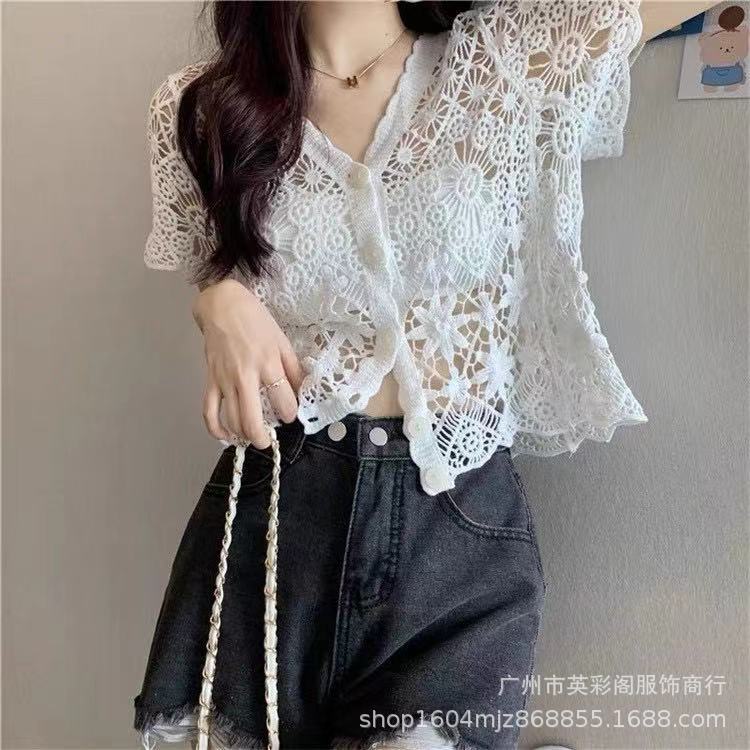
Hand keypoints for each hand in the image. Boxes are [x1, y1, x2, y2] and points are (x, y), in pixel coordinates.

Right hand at [192, 278, 303, 448]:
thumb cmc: (255, 321)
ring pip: (232, 420)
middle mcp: (246, 376)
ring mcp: (225, 380)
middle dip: (263, 438)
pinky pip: (209, 411)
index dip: (290, 413)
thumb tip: (303, 390)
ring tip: (253, 437)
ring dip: (243, 435)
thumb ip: (293, 368)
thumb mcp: (282, 341)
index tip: (291, 414)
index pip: (283, 401)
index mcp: (268, 364)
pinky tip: (226, 436)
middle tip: (269, 440)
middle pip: (252, 419)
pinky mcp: (210, 380)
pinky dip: (216, 429)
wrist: (222, 305)